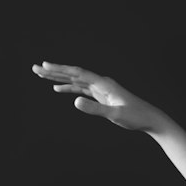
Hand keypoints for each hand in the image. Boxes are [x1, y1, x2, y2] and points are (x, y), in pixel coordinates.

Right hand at [31, 62, 167, 132]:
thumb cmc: (135, 117)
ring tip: (41, 75)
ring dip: (59, 77)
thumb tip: (75, 101)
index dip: (60, 69)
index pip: (77, 73)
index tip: (44, 66)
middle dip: (54, 71)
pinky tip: (58, 89)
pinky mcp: (101, 96)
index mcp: (103, 83)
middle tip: (35, 68)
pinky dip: (69, 87)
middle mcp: (100, 83)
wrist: (150, 119)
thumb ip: (95, 109)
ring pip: (75, 80)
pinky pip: (81, 89)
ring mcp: (101, 89)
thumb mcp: (114, 114)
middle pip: (73, 73)